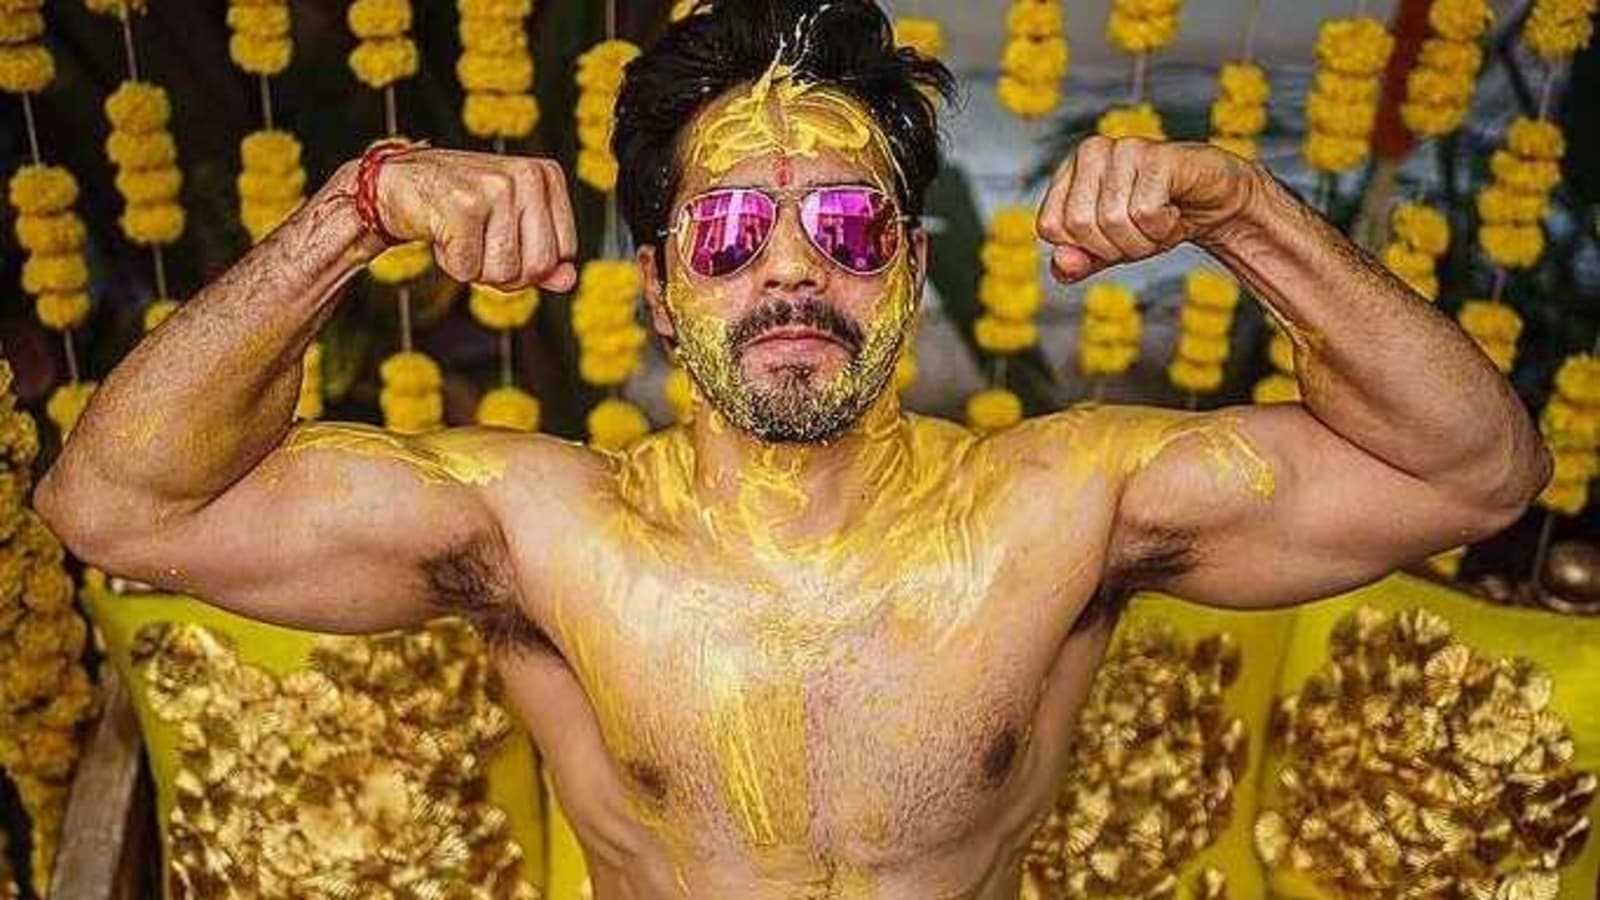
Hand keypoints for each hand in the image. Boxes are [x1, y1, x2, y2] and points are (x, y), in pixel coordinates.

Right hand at [375, 148, 578, 291]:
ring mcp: (496, 187)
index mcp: (546, 175)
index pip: (566, 252)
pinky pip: (469, 269)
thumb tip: (567, 281)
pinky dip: (452, 264)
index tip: (506, 243)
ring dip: (476, 268)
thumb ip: (544, 256)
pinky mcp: (464, 205)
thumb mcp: (511, 226)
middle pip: (539, 267)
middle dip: (506, 273)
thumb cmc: (460, 205)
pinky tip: (444, 233)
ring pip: (504, 272)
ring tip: (462, 235)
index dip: (533, 265)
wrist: (398, 182)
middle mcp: (527, 175)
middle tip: (481, 245)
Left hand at [1036, 138, 1258, 282]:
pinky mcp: (1158, 156)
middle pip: (1080, 226)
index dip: (1083, 247)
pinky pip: (1145, 213)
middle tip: (1141, 229)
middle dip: (1115, 246)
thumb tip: (1062, 262)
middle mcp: (1091, 152)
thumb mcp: (1107, 249)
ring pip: (1112, 222)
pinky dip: (1163, 227)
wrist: (1213, 204)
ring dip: (1143, 238)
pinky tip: (1174, 209)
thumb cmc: (1156, 219)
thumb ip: (1077, 261)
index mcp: (1070, 170)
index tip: (1110, 237)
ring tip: (1159, 218)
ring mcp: (1124, 148)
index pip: (1050, 227)